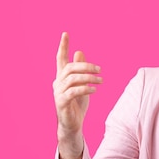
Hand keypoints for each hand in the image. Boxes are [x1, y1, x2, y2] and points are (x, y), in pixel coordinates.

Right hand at [53, 32, 101, 158]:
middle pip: (70, 68)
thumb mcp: (81, 85)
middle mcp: (57, 83)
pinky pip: (73, 92)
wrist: (72, 125)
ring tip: (101, 80)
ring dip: (89, 77)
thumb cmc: (77, 104)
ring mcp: (58, 93)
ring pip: (72, 79)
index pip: (60, 58)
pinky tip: (94, 90)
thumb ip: (80, 69)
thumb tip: (79, 52)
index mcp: (62, 77)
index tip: (65, 33)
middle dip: (85, 66)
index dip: (63, 46)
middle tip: (100, 69)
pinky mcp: (61, 103)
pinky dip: (85, 89)